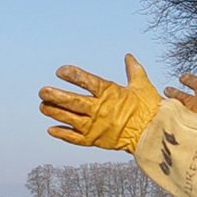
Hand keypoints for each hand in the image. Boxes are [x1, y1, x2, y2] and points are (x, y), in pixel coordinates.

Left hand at [39, 54, 159, 151]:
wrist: (153, 134)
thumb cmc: (150, 108)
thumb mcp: (142, 85)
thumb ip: (133, 70)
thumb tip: (129, 56)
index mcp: (110, 93)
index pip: (86, 80)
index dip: (71, 75)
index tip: (60, 71)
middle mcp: (100, 109)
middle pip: (72, 101)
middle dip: (55, 96)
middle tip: (42, 91)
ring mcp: (96, 126)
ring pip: (70, 118)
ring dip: (54, 112)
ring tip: (42, 106)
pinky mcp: (95, 140)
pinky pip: (75, 138)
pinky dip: (62, 134)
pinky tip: (51, 129)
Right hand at [164, 62, 196, 120]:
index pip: (194, 83)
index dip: (189, 79)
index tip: (182, 77)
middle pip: (184, 96)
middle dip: (175, 93)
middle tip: (166, 89)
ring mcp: (193, 114)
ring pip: (179, 107)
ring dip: (171, 105)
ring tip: (162, 104)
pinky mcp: (189, 125)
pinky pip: (177, 118)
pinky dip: (170, 116)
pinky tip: (161, 116)